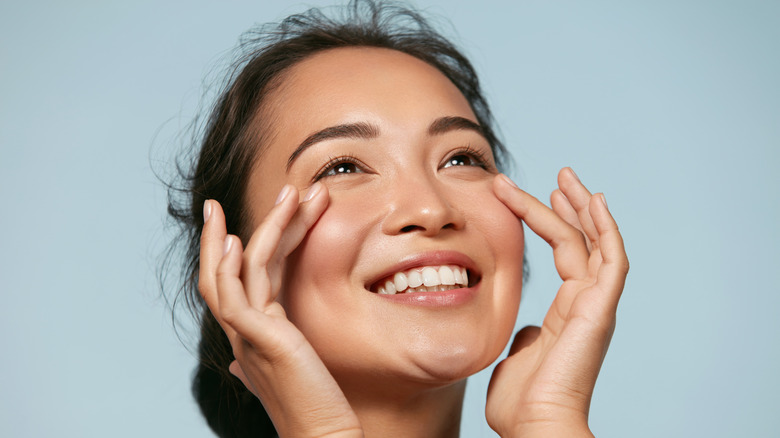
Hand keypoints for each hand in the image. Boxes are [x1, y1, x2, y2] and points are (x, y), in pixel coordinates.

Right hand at [199, 183, 362, 437]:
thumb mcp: (287, 371)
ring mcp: (246, 334)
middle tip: (252, 193)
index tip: (251, 216)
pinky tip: (241, 240)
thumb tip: (239, 361)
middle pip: (226, 268)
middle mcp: (242, 330)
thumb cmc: (313, 405)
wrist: (324, 434)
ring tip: (288, 193)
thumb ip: (268, 354)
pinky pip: (237, 294)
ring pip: (235, 270)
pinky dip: (235, 265)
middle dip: (232, 228)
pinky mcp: (258, 339)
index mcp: (251, 332)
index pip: (238, 279)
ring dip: (259, 228)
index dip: (241, 245)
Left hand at [486, 169, 628, 436]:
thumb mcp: (518, 354)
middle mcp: (586, 303)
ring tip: (567, 177)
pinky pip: (611, 260)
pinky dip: (606, 229)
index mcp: (567, 311)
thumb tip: (527, 326)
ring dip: (583, 207)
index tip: (531, 195)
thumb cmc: (523, 400)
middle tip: (560, 175)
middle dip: (571, 205)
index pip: (565, 253)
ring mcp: (596, 305)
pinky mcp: (600, 309)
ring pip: (596, 243)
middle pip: (584, 241)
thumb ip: (526, 334)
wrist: (535, 425)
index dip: (550, 221)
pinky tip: (594, 202)